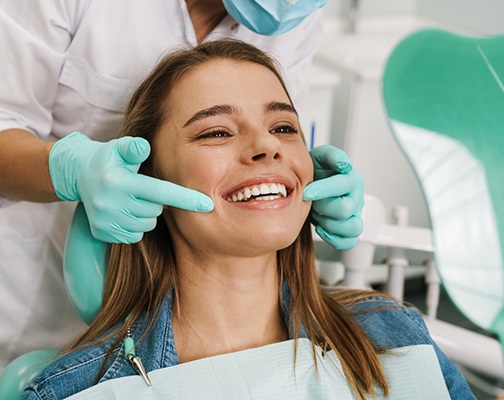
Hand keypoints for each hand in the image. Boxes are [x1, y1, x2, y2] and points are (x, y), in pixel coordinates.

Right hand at [49, 132, 213, 242]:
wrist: (78, 175)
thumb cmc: (109, 158)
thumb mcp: (119, 148)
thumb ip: (134, 147)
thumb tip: (144, 146)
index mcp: (118, 182)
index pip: (160, 192)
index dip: (186, 199)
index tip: (208, 205)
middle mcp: (110, 204)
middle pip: (155, 210)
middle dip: (155, 201)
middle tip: (141, 188)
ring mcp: (105, 221)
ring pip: (146, 225)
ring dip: (145, 214)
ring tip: (131, 199)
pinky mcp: (102, 233)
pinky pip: (134, 236)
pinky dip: (134, 225)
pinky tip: (123, 211)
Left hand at [303, 145, 363, 249]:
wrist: (311, 183)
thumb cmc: (317, 171)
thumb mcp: (320, 156)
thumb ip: (332, 156)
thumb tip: (343, 164)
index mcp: (352, 179)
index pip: (342, 186)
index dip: (322, 190)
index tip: (306, 192)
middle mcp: (356, 198)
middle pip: (345, 210)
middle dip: (323, 207)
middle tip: (312, 202)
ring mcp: (354, 215)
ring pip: (352, 228)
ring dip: (330, 224)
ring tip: (318, 215)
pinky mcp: (348, 229)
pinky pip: (349, 242)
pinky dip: (334, 238)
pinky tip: (321, 228)